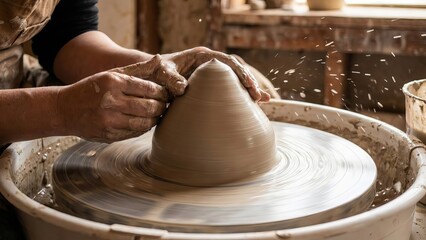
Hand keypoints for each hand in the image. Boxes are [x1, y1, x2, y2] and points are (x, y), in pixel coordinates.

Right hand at [57, 71, 167, 142]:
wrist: (64, 110)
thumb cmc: (92, 89)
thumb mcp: (111, 74)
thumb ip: (138, 69)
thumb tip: (160, 59)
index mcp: (113, 82)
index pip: (149, 88)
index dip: (162, 93)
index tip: (165, 93)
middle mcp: (111, 101)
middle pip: (150, 107)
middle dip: (161, 106)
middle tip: (164, 105)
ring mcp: (109, 120)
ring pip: (145, 123)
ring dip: (155, 119)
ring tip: (156, 114)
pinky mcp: (109, 135)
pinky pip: (135, 133)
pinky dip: (143, 128)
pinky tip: (144, 122)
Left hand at [113, 47, 269, 101]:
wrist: (153, 77)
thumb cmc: (156, 71)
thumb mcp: (161, 72)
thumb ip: (170, 78)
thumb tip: (183, 87)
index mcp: (203, 56)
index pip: (227, 61)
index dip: (240, 72)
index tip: (249, 84)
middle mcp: (211, 64)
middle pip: (236, 70)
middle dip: (249, 82)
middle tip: (258, 97)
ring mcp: (213, 76)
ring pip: (236, 80)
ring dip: (249, 90)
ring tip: (263, 100)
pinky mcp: (212, 86)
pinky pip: (230, 90)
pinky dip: (242, 97)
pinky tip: (255, 104)